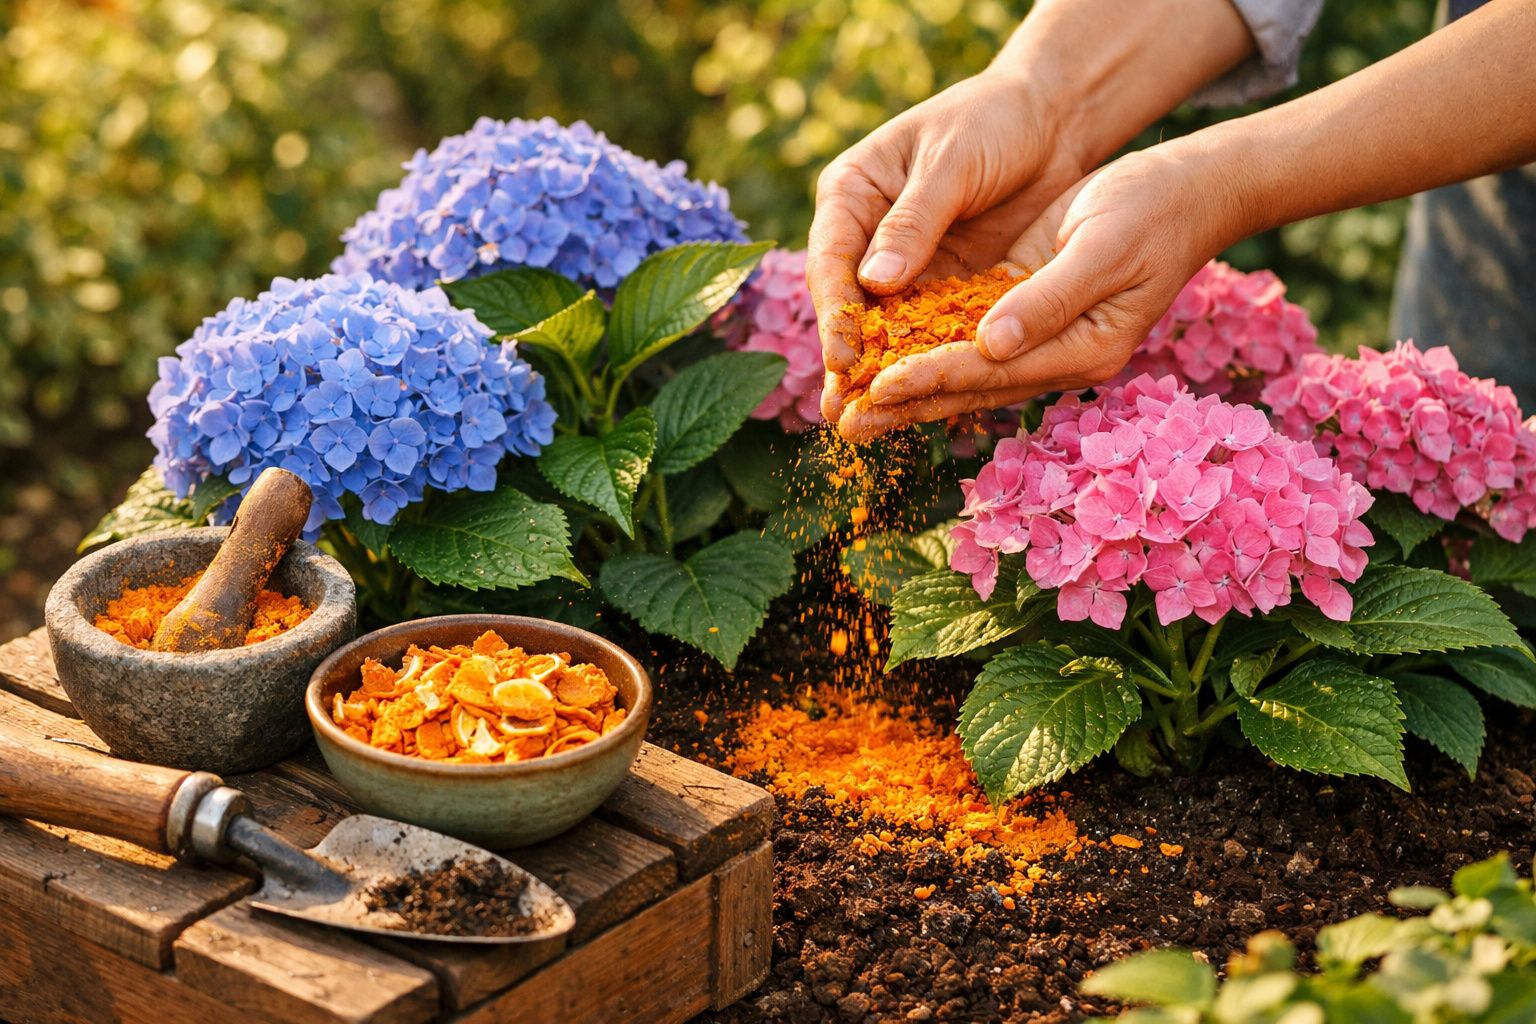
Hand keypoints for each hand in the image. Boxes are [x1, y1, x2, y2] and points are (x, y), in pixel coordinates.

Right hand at [806, 68, 1087, 424]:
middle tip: (839, 411)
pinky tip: (918, 405)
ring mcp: (905, 263)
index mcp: (852, 193)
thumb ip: (915, 221)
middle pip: (848, 304)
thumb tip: (875, 282)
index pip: (830, 260)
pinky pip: (928, 330)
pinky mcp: (944, 283)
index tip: (844, 354)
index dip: (835, 310)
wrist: (1050, 118)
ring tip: (863, 425)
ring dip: (878, 374)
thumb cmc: (994, 120)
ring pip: (885, 326)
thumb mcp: (952, 162)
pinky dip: (923, 364)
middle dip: (845, 358)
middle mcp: (868, 234)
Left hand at [836, 141, 1246, 440]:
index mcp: (1081, 350)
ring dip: (905, 391)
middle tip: (843, 425)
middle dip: (904, 406)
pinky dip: (924, 354)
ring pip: (961, 373)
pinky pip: (966, 343)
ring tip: (849, 410)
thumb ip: (1049, 299)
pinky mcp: (1023, 311)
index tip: (879, 386)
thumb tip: (993, 343)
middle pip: (968, 388)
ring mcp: (1039, 339)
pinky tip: (882, 364)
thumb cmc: (1151, 210)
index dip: (932, 378)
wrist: (1183, 191)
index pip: (991, 371)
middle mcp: (1055, 356)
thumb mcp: (1104, 247)